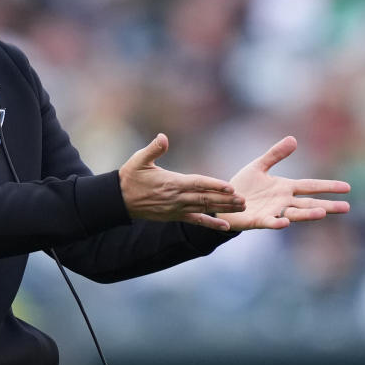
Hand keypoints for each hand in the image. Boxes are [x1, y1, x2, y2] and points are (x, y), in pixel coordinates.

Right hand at [120, 133, 244, 230]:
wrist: (120, 199)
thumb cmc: (130, 176)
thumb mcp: (139, 159)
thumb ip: (153, 149)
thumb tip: (163, 137)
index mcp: (171, 182)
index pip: (198, 183)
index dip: (214, 185)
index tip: (230, 187)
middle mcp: (176, 197)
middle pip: (206, 198)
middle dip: (226, 200)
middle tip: (244, 200)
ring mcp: (176, 208)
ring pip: (204, 209)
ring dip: (224, 209)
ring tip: (241, 209)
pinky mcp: (175, 216)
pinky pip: (196, 220)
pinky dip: (211, 223)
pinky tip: (224, 227)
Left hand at [217, 136, 349, 230]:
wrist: (223, 202)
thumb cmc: (242, 186)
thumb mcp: (259, 166)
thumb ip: (275, 154)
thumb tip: (293, 139)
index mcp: (284, 188)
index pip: (310, 186)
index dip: (327, 186)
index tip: (347, 187)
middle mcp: (282, 201)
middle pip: (308, 203)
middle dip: (327, 205)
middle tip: (346, 208)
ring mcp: (272, 211)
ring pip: (294, 213)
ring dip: (307, 214)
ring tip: (323, 213)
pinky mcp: (258, 220)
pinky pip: (270, 222)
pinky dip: (277, 222)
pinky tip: (285, 222)